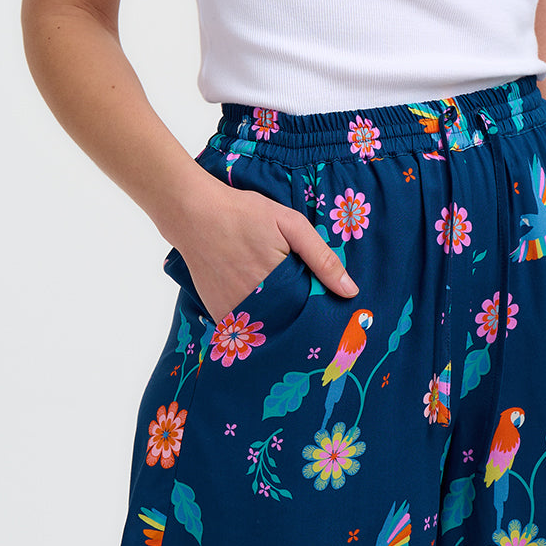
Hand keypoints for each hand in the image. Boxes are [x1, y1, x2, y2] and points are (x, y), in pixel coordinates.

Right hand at [168, 170, 357, 325]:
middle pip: (290, 326)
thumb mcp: (291, 224)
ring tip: (284, 307)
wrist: (195, 214)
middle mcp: (257, 304)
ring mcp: (235, 312)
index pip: (311, 314)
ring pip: (268, 330)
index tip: (332, 316)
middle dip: (301, 321)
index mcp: (280, 283)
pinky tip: (261, 305)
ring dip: (279, 324)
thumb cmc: (246, 214)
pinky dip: (255, 324)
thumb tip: (350, 291)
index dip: (322, 314)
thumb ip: (322, 258)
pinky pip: (244, 331)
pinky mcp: (219, 314)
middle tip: (309, 313)